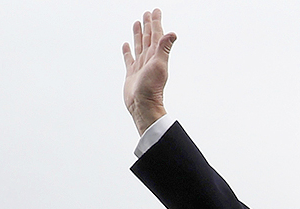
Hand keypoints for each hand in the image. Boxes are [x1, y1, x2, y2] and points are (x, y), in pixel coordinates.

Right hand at [122, 9, 174, 132]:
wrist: (142, 105)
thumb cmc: (151, 88)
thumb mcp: (159, 65)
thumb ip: (165, 48)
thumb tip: (172, 33)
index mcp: (156, 55)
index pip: (156, 34)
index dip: (156, 22)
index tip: (155, 11)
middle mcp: (149, 59)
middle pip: (148, 37)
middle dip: (148, 25)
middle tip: (147, 13)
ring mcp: (140, 66)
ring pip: (139, 45)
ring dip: (138, 34)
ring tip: (137, 23)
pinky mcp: (132, 73)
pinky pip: (129, 58)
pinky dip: (128, 51)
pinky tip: (126, 45)